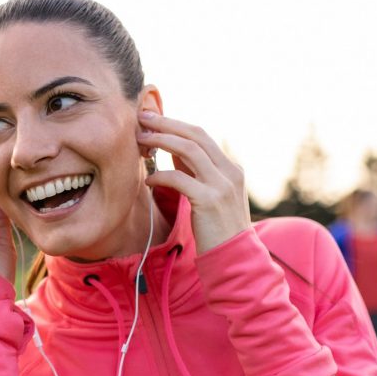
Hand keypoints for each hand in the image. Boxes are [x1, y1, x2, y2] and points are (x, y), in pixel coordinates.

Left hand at [137, 112, 250, 253]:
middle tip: (142, 117)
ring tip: (141, 139)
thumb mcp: (210, 195)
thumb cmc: (217, 229)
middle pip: (196, 135)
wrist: (234, 258)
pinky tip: (148, 179)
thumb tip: (170, 150)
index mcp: (231, 168)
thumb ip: (195, 172)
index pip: (201, 136)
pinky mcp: (209, 201)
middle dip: (167, 123)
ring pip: (189, 149)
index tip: (153, 119)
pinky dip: (161, 175)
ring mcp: (222, 185)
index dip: (175, 124)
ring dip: (162, 140)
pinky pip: (179, 179)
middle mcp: (230, 172)